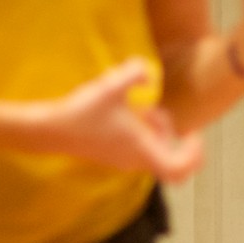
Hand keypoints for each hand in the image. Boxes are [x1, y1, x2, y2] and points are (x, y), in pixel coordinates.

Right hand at [43, 59, 205, 182]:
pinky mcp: (113, 154)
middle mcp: (134, 161)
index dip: (194, 154)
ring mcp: (123, 160)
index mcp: (141, 150)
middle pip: (169, 155)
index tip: (192, 133)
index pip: (179, 169)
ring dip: (154, 128)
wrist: (49, 130)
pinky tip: (125, 110)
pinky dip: (140, 129)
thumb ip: (135, 73)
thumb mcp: (110, 86)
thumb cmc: (81, 112)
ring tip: (138, 107)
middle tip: (156, 111)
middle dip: (170, 131)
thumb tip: (150, 75)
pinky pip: (139, 146)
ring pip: (154, 149)